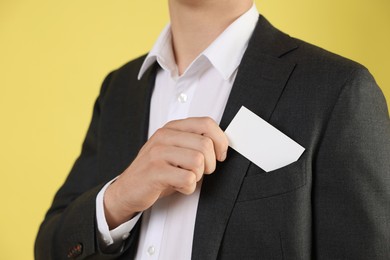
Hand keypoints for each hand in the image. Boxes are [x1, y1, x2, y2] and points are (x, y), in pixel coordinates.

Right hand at [103, 117, 227, 228]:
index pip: (206, 123)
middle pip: (206, 144)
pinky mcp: (155, 171)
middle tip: (200, 172)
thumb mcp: (175, 150)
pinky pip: (188, 179)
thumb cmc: (156, 171)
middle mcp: (164, 136)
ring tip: (186, 178)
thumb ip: (194, 143)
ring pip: (198, 160)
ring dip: (198, 176)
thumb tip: (222, 144)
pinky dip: (188, 188)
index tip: (220, 155)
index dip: (220, 140)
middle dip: (210, 163)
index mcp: (172, 128)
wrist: (127, 189)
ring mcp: (158, 152)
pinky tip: (178, 186)